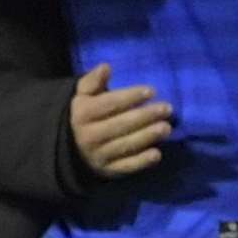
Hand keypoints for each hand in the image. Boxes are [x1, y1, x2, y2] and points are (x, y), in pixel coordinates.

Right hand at [70, 63, 172, 177]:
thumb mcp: (83, 95)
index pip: (109, 104)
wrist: (71, 148)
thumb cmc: (85, 114)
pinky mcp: (108, 171)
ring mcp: (98, 155)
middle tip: (167, 108)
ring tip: (166, 127)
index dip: (130, 97)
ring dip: (147, 137)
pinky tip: (157, 154)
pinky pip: (126, 167)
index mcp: (82, 114)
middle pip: (120, 125)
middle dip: (145, 116)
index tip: (151, 91)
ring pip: (125, 145)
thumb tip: (105, 67)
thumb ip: (93, 80)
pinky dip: (141, 162)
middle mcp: (89, 136)